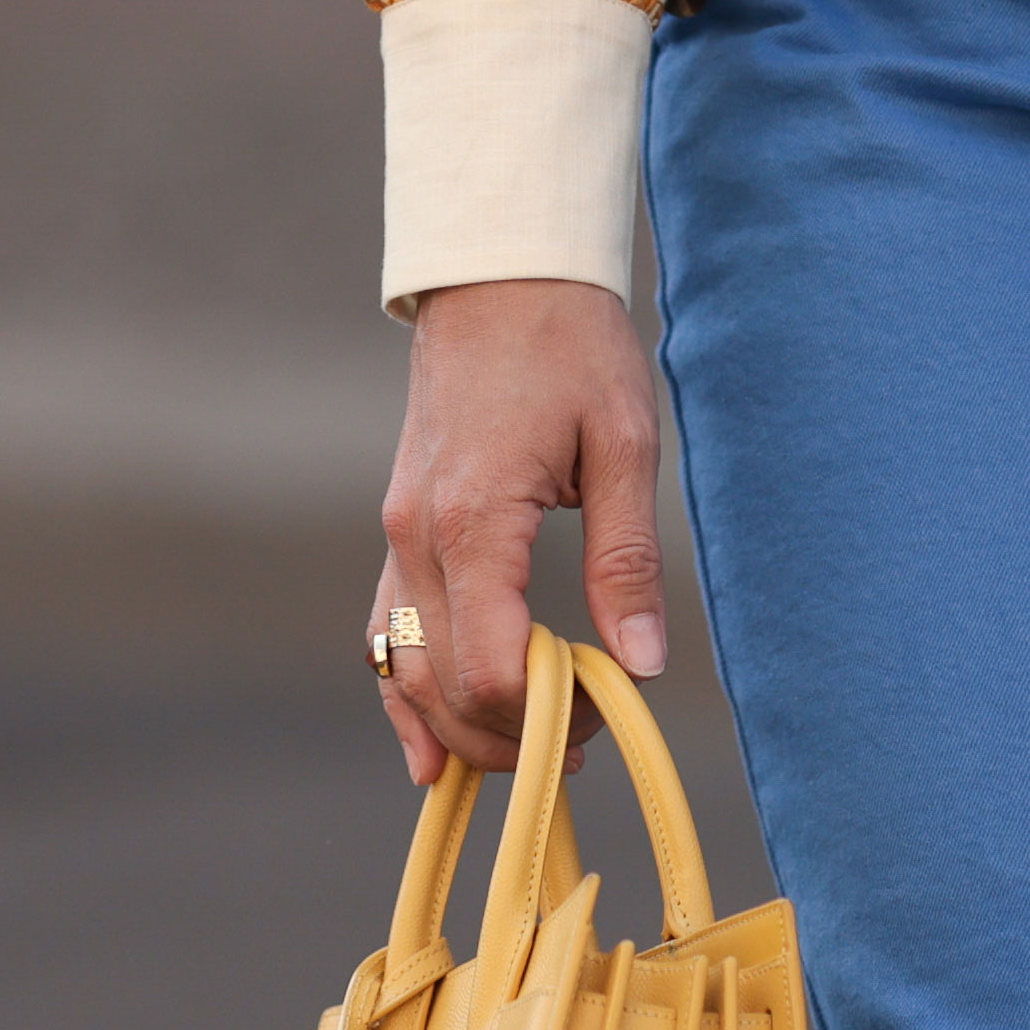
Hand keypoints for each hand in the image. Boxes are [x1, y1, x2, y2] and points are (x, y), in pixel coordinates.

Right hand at [376, 276, 674, 783]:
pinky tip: (426, 748)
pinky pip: (386, 630)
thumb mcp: (625, 444)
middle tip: (579, 746)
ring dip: (455, 727)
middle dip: (507, 735)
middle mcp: (418, 536)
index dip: (546, 715)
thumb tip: (643, 663)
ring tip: (524, 758)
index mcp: (475, 520)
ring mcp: (397, 532)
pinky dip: (405, 692)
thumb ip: (627, 559)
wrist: (501, 272)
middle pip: (443, 684)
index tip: (605, 712)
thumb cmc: (572, 344)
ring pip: (402, 667)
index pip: (492, 668)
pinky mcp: (399, 525)